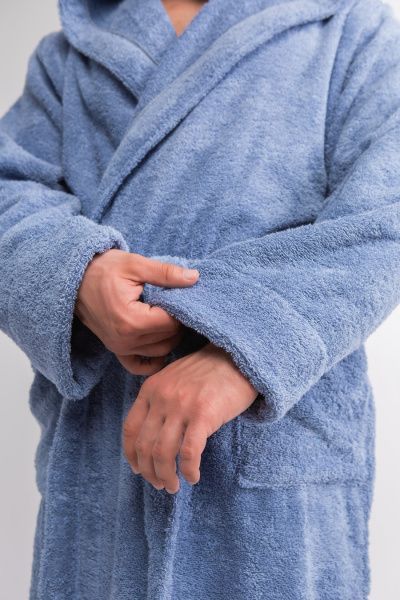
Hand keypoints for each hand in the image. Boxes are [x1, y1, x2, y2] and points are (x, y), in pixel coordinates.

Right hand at [75, 249, 198, 374]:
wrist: (74, 279)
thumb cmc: (103, 269)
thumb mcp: (135, 265)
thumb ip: (166, 274)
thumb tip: (194, 278)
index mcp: (131, 320)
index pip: (171, 323)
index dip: (182, 309)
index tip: (183, 295)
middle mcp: (125, 340)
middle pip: (168, 338)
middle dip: (178, 322)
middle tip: (178, 303)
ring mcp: (120, 348)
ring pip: (160, 351)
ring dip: (170, 336)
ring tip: (169, 316)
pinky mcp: (116, 350)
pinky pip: (140, 365)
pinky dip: (154, 360)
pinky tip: (162, 343)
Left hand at [123, 342, 258, 491]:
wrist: (238, 357)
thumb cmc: (209, 370)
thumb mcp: (174, 377)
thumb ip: (160, 399)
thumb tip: (152, 435)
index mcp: (151, 388)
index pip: (130, 429)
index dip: (131, 455)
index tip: (138, 469)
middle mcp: (162, 397)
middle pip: (145, 445)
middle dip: (149, 471)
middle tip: (159, 484)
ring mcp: (182, 406)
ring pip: (163, 453)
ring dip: (166, 476)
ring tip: (174, 486)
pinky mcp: (204, 414)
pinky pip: (189, 452)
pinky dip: (189, 470)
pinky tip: (193, 477)